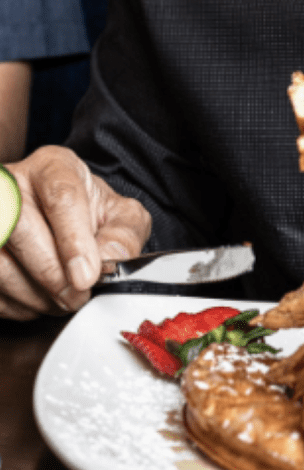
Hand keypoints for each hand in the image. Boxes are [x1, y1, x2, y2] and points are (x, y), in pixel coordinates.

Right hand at [1, 146, 150, 319]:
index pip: (61, 197)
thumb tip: (110, 257)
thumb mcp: (122, 216)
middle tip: (76, 296)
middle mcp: (12, 184)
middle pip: (20, 227)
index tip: (87, 276)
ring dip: (33, 293)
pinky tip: (39, 300)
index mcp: (54, 167)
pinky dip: (16, 302)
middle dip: (51, 273)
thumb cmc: (92, 214)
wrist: (66, 218)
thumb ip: (124, 234)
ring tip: (63, 300)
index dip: (74, 241)